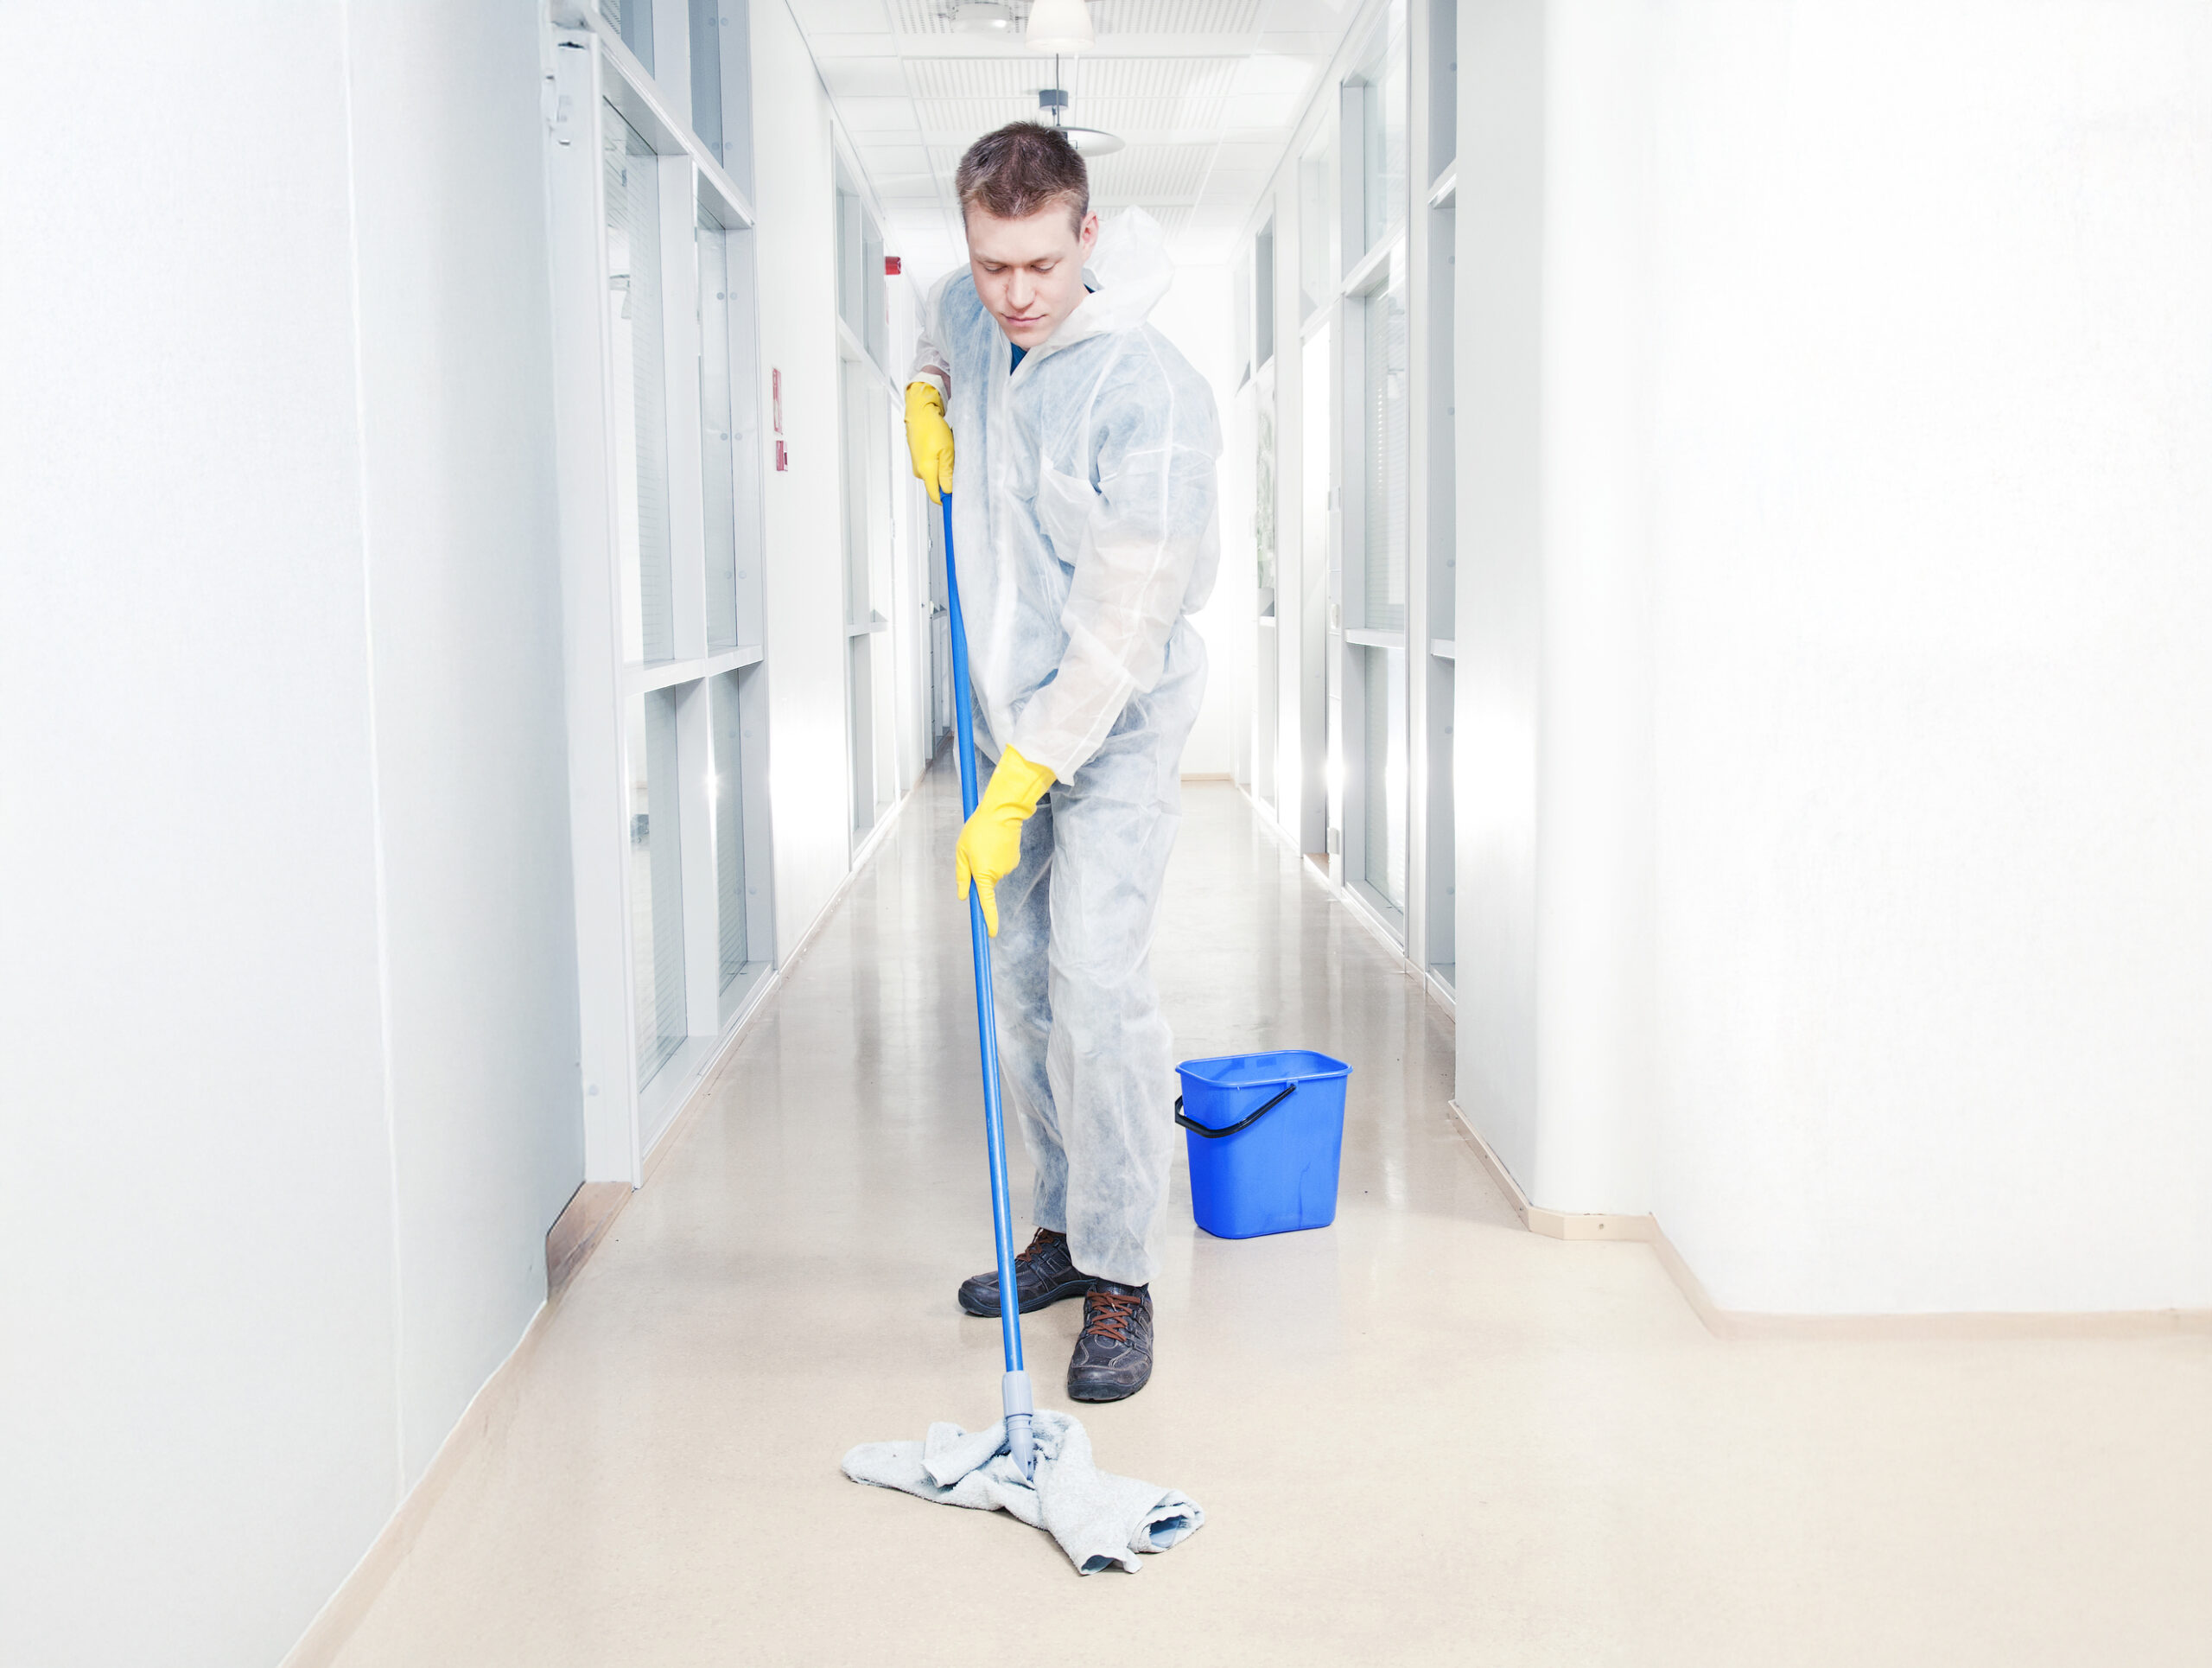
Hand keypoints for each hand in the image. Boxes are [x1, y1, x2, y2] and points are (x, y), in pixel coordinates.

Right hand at [904, 381, 953, 502]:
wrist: (920, 413)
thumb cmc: (933, 428)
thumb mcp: (947, 452)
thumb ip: (947, 474)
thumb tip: (949, 491)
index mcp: (926, 471)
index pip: (936, 496)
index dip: (947, 500)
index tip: (958, 498)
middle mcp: (919, 471)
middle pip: (937, 487)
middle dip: (949, 482)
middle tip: (958, 467)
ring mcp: (918, 465)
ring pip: (936, 475)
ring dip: (946, 469)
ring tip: (950, 454)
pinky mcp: (919, 458)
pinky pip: (933, 466)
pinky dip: (941, 461)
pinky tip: (944, 450)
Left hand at [954, 746, 1056, 935]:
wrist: (1003, 811)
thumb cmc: (978, 830)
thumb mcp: (961, 852)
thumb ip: (962, 876)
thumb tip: (963, 896)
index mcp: (983, 875)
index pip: (986, 904)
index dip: (988, 920)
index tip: (990, 934)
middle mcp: (998, 875)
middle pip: (985, 882)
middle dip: (978, 871)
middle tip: (973, 850)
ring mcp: (1008, 867)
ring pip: (992, 871)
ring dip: (986, 861)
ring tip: (984, 842)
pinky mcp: (1014, 860)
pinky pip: (1000, 863)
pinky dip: (995, 855)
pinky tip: (994, 841)